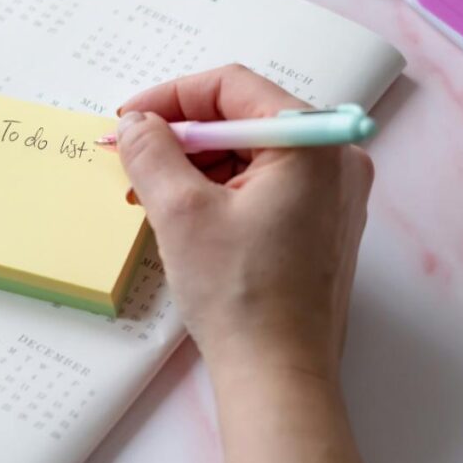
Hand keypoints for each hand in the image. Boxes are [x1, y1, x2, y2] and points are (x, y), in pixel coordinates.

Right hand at [117, 65, 379, 462]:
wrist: (280, 377)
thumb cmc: (240, 296)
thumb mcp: (181, 213)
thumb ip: (152, 151)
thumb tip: (136, 123)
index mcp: (311, 142)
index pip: (233, 86)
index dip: (171, 96)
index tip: (128, 120)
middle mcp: (334, 160)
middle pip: (244, 119)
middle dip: (181, 135)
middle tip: (132, 158)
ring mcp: (333, 195)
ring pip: (252, 155)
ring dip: (197, 165)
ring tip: (148, 193)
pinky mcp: (322, 226)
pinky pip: (266, 186)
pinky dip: (222, 190)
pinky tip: (183, 214)